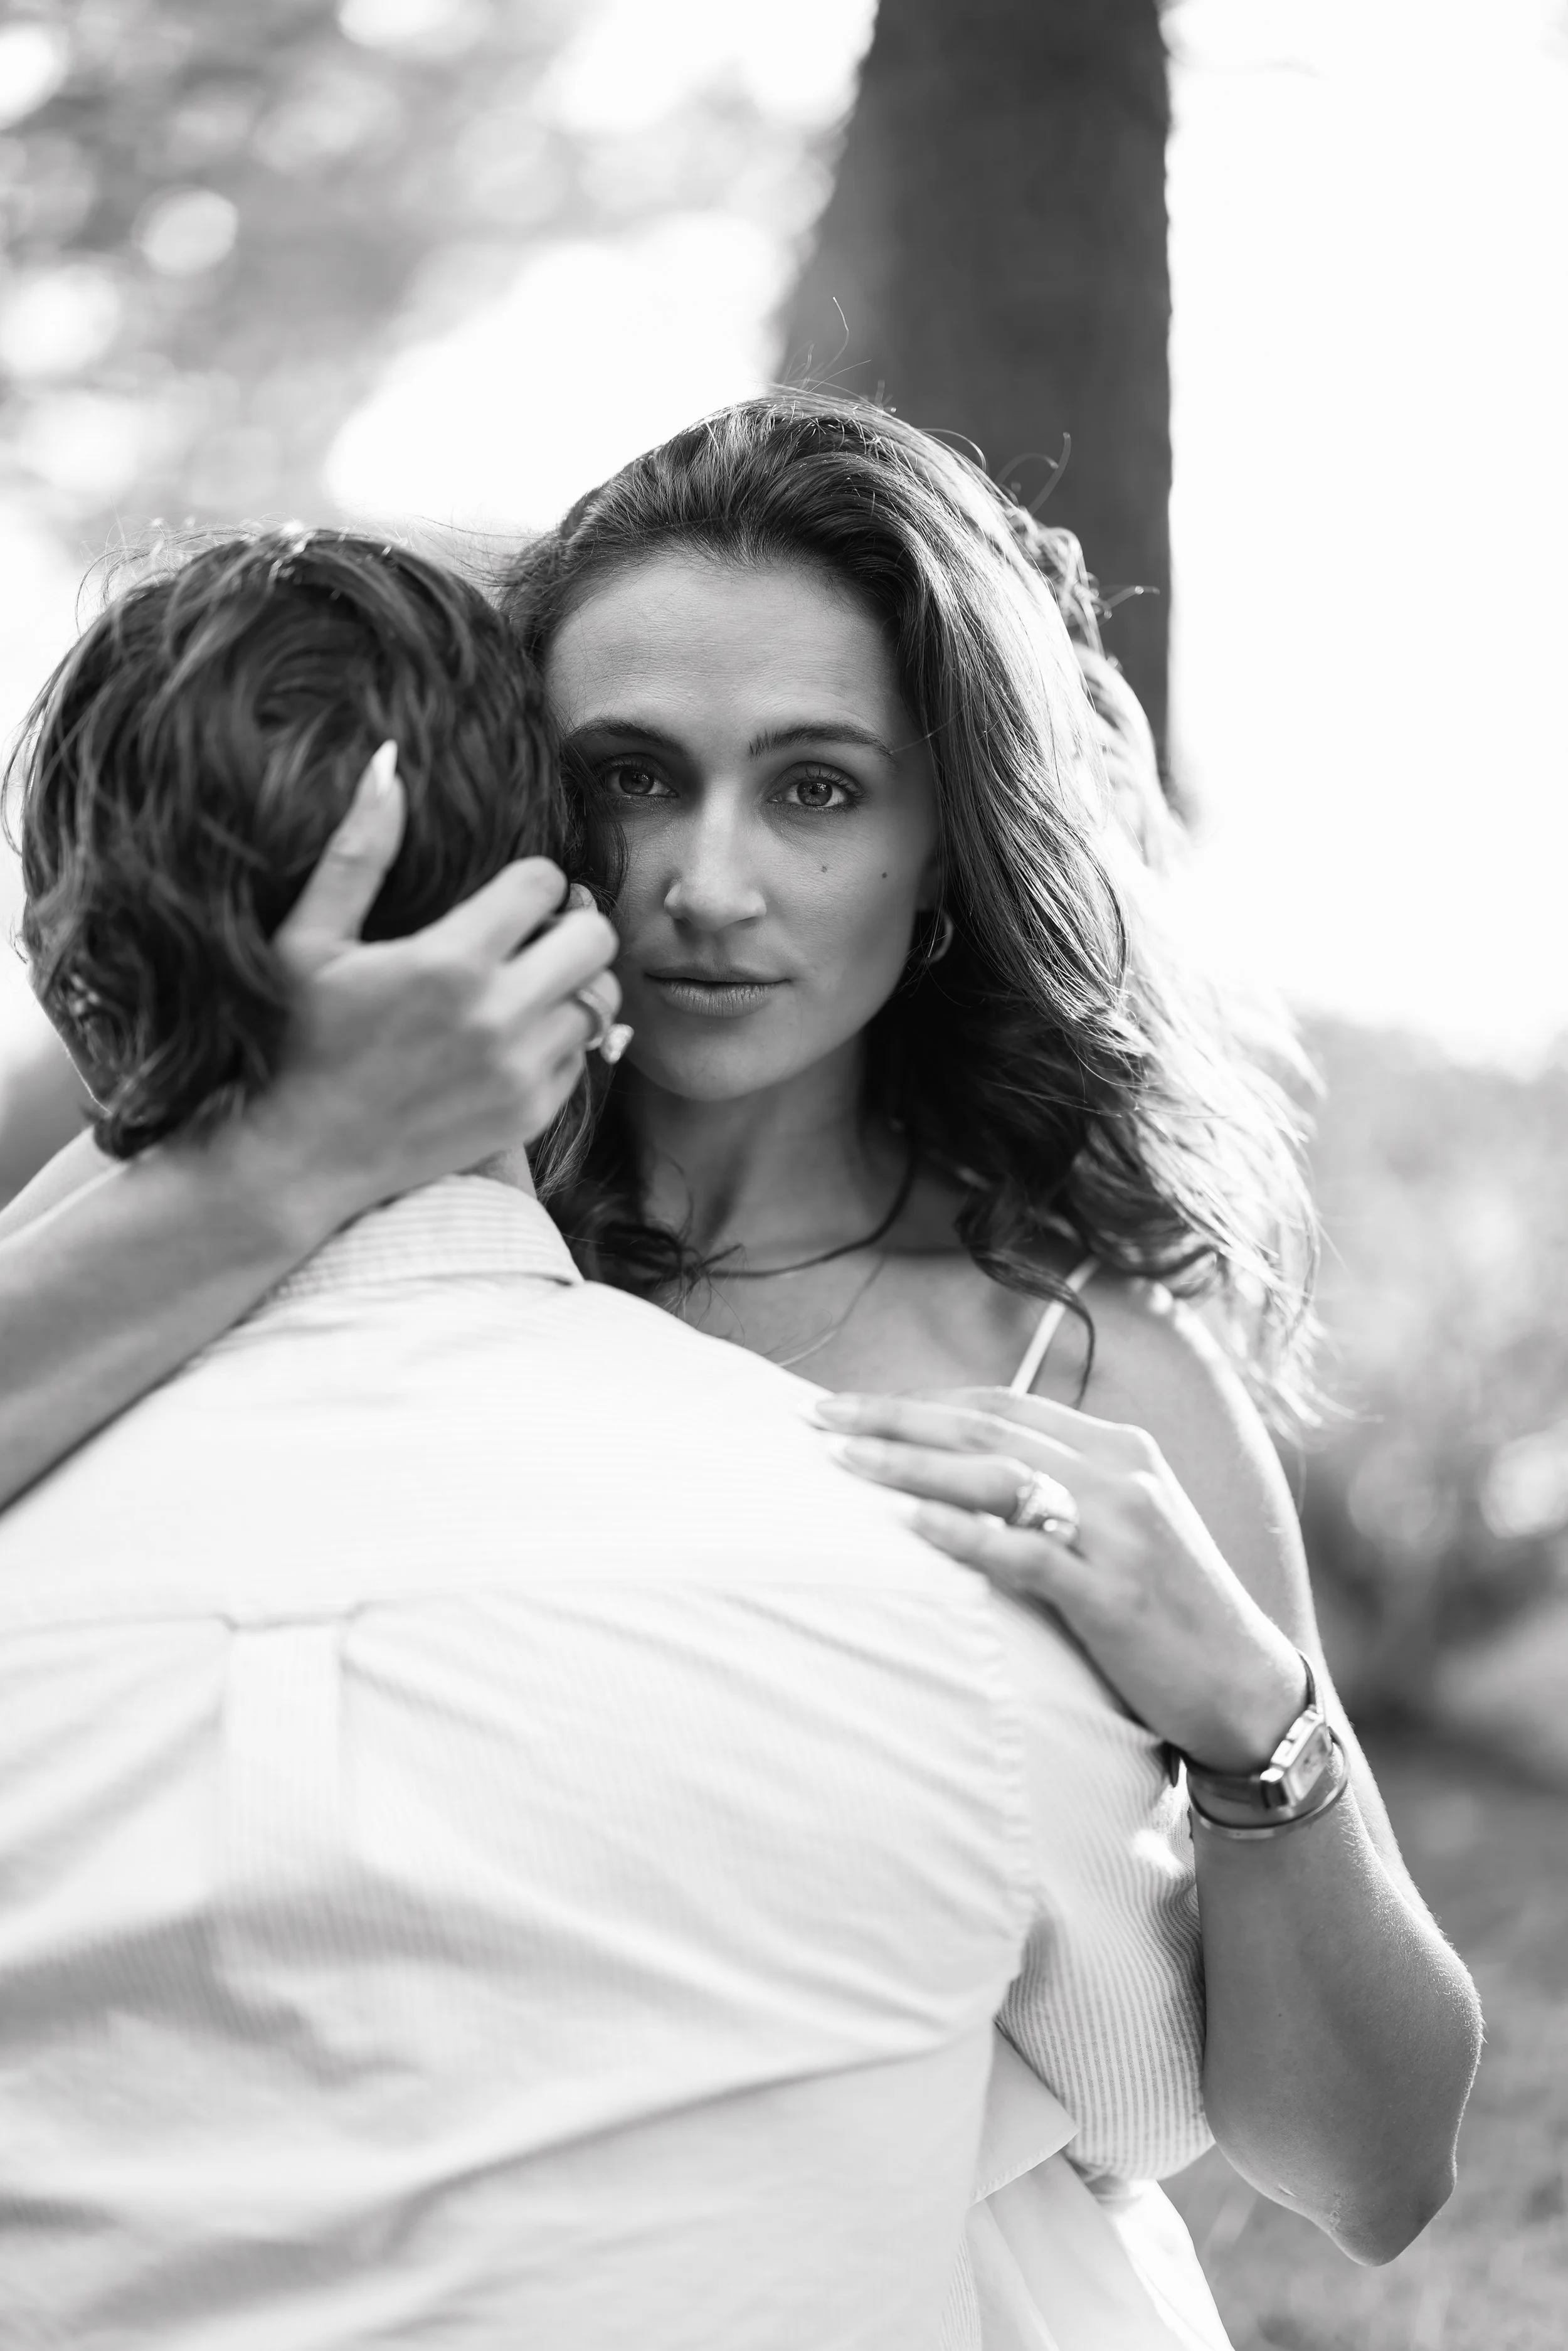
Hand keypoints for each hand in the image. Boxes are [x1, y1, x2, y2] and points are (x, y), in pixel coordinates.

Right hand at [238, 743, 620, 1227]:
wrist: (297, 1158)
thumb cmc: (293, 1039)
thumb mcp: (308, 938)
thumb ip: (358, 850)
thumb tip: (389, 761)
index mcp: (449, 960)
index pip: (544, 884)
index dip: (529, 880)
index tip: (505, 895)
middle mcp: (498, 1016)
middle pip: (595, 938)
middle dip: (571, 924)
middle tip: (538, 931)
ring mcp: (520, 1070)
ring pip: (600, 999)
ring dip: (574, 983)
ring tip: (531, 982)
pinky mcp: (529, 1114)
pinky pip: (585, 1056)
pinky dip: (564, 1039)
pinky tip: (517, 1035)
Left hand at [812, 1385, 1307, 1772]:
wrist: (1245, 1689)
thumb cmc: (1167, 1609)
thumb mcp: (1121, 1525)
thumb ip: (1058, 1488)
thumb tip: (958, 1471)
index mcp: (1119, 1448)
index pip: (1002, 1405)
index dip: (920, 1400)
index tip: (849, 1404)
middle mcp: (1121, 1476)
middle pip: (988, 1430)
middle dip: (894, 1418)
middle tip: (817, 1415)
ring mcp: (1121, 1533)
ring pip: (1000, 1479)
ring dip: (912, 1465)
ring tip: (843, 1462)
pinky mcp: (1114, 1595)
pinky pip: (1028, 1554)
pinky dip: (966, 1535)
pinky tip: (910, 1526)